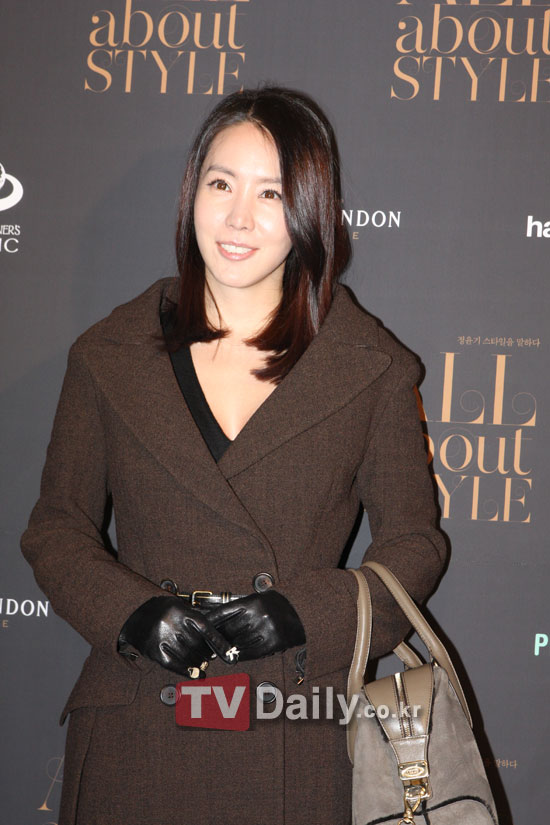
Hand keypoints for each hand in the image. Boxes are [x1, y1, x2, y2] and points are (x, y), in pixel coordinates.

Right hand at [117, 595, 238, 674]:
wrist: (136, 612)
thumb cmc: (163, 609)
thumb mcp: (181, 607)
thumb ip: (196, 620)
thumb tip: (216, 641)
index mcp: (182, 612)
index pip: (206, 629)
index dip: (219, 643)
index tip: (230, 655)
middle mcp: (172, 624)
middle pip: (198, 645)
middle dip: (207, 654)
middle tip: (210, 657)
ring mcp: (162, 638)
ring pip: (188, 656)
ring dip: (199, 663)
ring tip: (202, 664)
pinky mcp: (154, 650)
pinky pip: (174, 664)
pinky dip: (188, 671)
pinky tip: (196, 674)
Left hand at [206, 590, 305, 660]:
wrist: (303, 612)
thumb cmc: (278, 605)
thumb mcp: (258, 600)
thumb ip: (240, 610)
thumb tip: (218, 624)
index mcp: (253, 602)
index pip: (223, 613)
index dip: (210, 622)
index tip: (201, 628)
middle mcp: (259, 615)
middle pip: (228, 630)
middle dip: (217, 637)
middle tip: (208, 643)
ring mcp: (266, 630)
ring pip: (237, 643)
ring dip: (227, 648)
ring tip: (221, 650)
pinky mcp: (273, 643)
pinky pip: (250, 652)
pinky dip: (239, 654)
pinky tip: (234, 654)